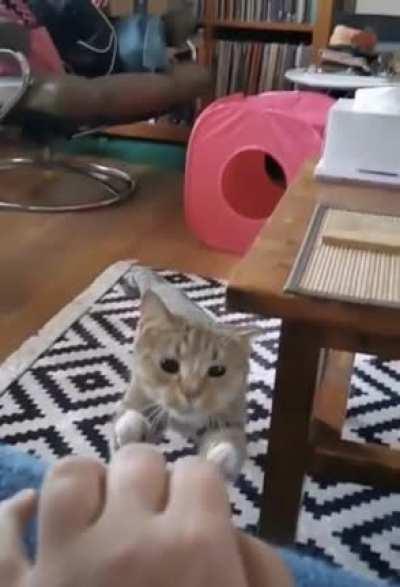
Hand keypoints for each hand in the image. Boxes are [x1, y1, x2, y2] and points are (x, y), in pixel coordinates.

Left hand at [0, 446, 248, 586]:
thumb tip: (230, 526)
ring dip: (89, 485)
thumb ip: (262, 566)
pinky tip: (26, 508)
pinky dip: (12, 517)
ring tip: (101, 507)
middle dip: (150, 483)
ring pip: (68, 478)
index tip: (200, 514)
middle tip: (155, 519)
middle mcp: (126, 544)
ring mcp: (62, 568)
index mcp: (194, 546)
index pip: (199, 472)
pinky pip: (1, 541)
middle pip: (137, 462)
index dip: (201, 491)